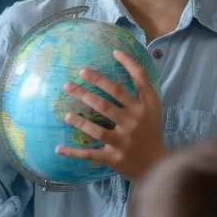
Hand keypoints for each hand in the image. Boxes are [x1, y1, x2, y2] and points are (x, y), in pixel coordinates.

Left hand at [55, 49, 166, 181]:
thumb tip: (122, 56)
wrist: (157, 164)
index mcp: (143, 107)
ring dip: (80, 122)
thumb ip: (142, 85)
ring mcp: (123, 141)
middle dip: (85, 93)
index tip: (112, 52)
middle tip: (68, 85)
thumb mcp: (153, 106)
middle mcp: (133, 122)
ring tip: (67, 114)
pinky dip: (74, 153)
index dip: (126, 64)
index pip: (136, 81)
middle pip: (106, 104)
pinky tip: (58, 148)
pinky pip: (90, 154)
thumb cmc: (150, 129)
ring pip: (97, 129)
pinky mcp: (114, 158)